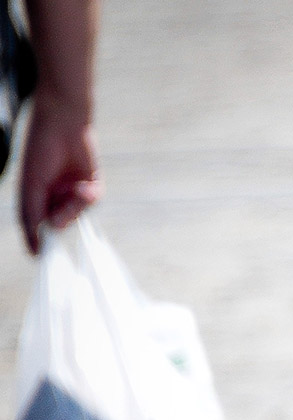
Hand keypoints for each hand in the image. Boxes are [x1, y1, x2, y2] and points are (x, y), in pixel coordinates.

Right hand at [18, 94, 101, 254]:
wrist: (64, 124)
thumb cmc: (41, 151)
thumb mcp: (32, 186)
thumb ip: (32, 215)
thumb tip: (35, 247)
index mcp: (36, 198)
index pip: (40, 228)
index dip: (43, 241)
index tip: (44, 255)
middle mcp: (55, 198)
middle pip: (60, 223)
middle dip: (61, 218)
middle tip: (59, 210)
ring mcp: (74, 192)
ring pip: (78, 214)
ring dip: (76, 207)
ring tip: (74, 190)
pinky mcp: (92, 184)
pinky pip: (93, 201)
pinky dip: (88, 197)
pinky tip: (83, 186)